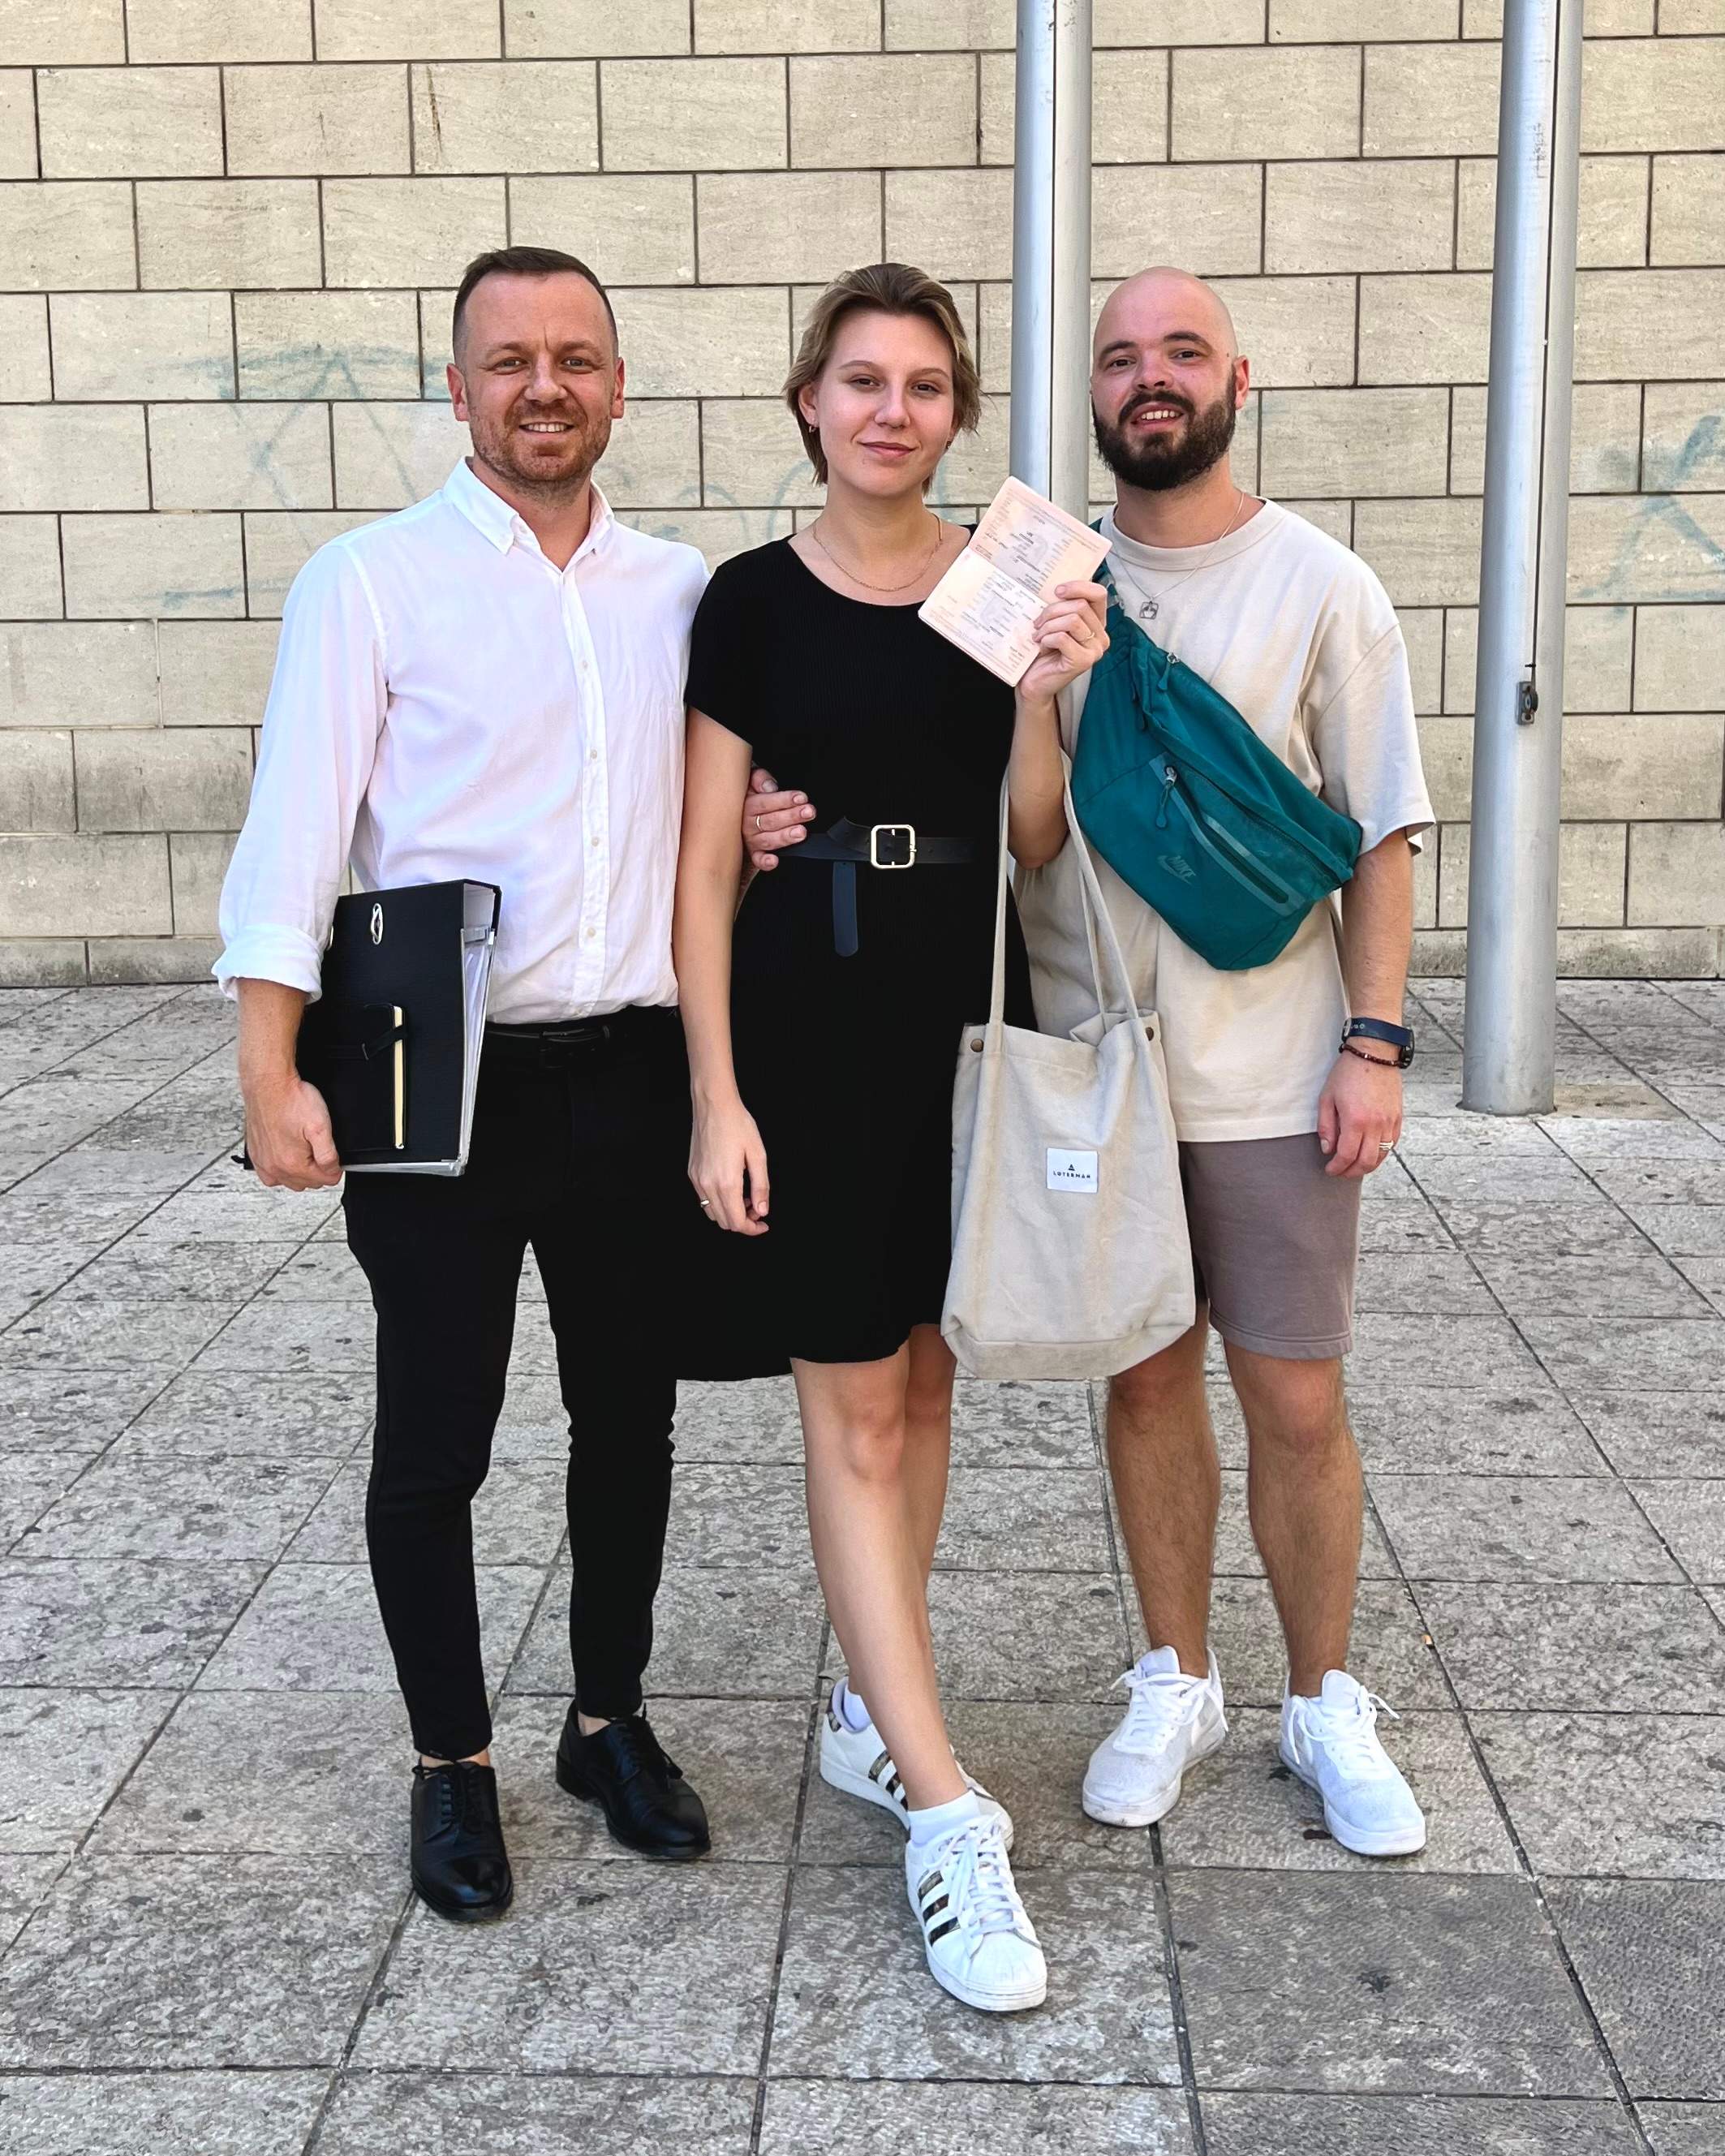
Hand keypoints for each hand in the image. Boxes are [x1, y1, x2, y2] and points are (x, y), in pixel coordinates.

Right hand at [244, 1072, 340, 1189]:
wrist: (268, 1084)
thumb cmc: (291, 1100)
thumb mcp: (321, 1127)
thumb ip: (329, 1155)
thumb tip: (333, 1171)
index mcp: (292, 1163)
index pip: (326, 1180)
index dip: (335, 1167)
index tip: (335, 1155)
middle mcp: (274, 1167)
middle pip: (308, 1183)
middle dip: (318, 1170)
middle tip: (319, 1149)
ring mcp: (263, 1162)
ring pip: (289, 1181)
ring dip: (300, 1172)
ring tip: (305, 1151)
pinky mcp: (255, 1155)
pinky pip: (270, 1175)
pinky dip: (281, 1171)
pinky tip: (287, 1157)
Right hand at [690, 1095, 769, 1233]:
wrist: (713, 1105)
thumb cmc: (737, 1125)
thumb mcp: (758, 1155)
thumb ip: (761, 1187)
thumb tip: (762, 1211)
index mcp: (727, 1182)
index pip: (737, 1222)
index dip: (752, 1229)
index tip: (763, 1224)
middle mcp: (708, 1185)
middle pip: (724, 1222)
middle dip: (743, 1221)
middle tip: (757, 1208)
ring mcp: (697, 1180)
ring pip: (712, 1214)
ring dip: (730, 1213)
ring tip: (745, 1198)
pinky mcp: (692, 1174)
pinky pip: (704, 1200)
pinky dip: (719, 1203)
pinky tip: (731, 1188)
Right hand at [743, 765, 814, 872]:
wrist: (729, 813)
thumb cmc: (747, 795)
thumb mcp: (750, 780)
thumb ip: (759, 779)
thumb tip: (769, 787)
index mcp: (746, 804)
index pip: (766, 802)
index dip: (784, 800)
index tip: (801, 798)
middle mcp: (747, 823)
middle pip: (771, 821)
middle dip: (792, 816)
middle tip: (808, 812)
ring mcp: (751, 839)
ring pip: (768, 839)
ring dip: (785, 836)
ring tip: (801, 832)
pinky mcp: (754, 853)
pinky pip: (757, 860)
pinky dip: (765, 861)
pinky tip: (774, 861)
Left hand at [1019, 580, 1108, 705]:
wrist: (1035, 681)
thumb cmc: (1044, 650)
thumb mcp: (1056, 622)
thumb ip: (1064, 607)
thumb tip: (1058, 585)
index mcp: (1097, 623)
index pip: (1099, 594)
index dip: (1078, 587)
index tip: (1057, 591)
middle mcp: (1101, 637)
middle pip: (1080, 606)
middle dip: (1053, 610)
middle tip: (1038, 622)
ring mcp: (1094, 650)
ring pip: (1072, 620)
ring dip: (1049, 626)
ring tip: (1039, 635)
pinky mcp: (1083, 661)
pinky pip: (1063, 637)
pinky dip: (1047, 639)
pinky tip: (1042, 646)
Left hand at [1317, 1051, 1402, 1178]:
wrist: (1374, 1053)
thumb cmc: (1347, 1073)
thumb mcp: (1327, 1098)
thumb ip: (1326, 1126)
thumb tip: (1328, 1149)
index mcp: (1356, 1120)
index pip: (1347, 1155)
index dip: (1337, 1167)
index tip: (1330, 1169)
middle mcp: (1376, 1124)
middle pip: (1366, 1161)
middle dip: (1351, 1172)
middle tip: (1341, 1172)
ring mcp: (1390, 1122)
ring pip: (1381, 1155)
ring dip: (1367, 1166)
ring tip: (1354, 1166)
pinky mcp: (1398, 1118)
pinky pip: (1392, 1144)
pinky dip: (1381, 1153)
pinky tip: (1370, 1153)